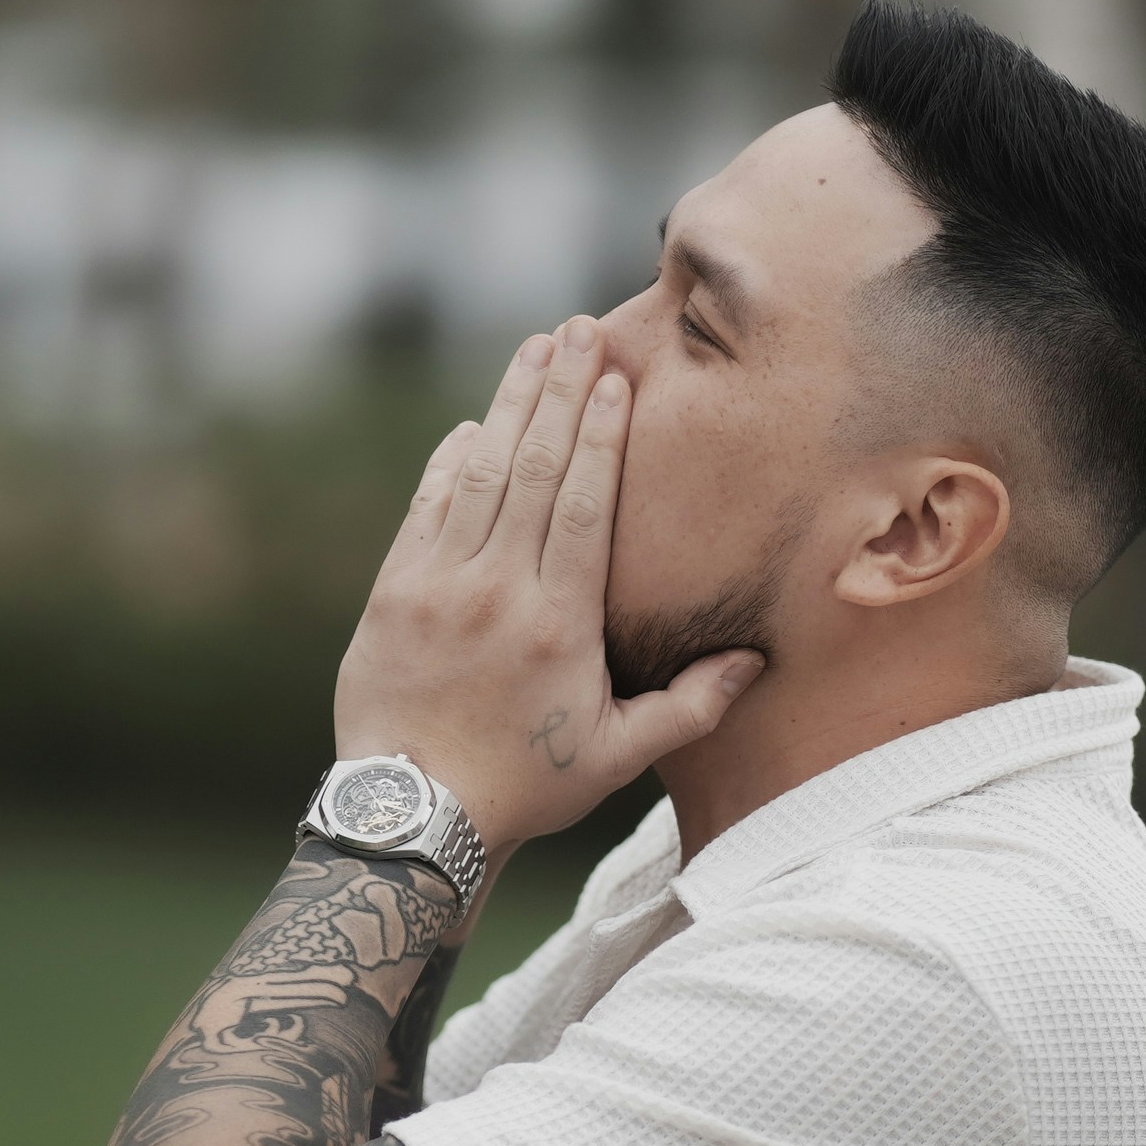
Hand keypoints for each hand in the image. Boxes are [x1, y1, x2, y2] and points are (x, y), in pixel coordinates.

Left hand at [335, 318, 764, 859]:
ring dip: (509, 406)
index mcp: (559, 622)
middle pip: (535, 468)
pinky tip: (476, 425)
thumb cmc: (524, 788)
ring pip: (480, 473)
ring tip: (534, 351)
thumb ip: (689, 707)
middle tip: (580, 331)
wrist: (411, 815)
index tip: (615, 381)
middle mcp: (497, 589)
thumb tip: (753, 662)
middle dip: (559, 393)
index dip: (601, 436)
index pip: (584, 505)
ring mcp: (437, 583)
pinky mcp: (392, 591)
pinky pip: (428, 505)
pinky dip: (452, 460)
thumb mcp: (617, 756)